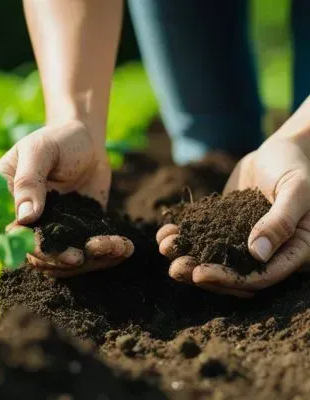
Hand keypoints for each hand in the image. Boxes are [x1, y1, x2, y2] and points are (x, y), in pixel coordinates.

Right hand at [0, 120, 133, 276]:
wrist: (87, 141)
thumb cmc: (59, 139)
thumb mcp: (41, 151)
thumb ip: (29, 180)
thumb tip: (25, 217)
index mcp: (8, 202)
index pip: (10, 233)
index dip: (28, 247)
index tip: (52, 250)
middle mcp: (28, 221)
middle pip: (37, 255)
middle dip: (60, 260)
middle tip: (81, 256)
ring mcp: (55, 228)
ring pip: (65, 259)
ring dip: (89, 260)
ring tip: (114, 248)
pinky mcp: (78, 230)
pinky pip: (88, 250)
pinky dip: (106, 253)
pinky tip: (124, 248)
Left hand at [157, 137, 309, 296]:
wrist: (281, 150)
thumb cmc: (296, 166)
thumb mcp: (294, 190)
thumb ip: (280, 221)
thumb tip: (258, 254)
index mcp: (291, 251)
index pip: (260, 277)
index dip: (229, 280)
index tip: (200, 274)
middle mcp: (266, 251)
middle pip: (232, 274)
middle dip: (202, 273)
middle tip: (175, 269)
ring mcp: (242, 238)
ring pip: (214, 257)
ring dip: (188, 257)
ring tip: (164, 248)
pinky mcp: (226, 224)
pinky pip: (204, 235)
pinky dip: (184, 235)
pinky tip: (165, 232)